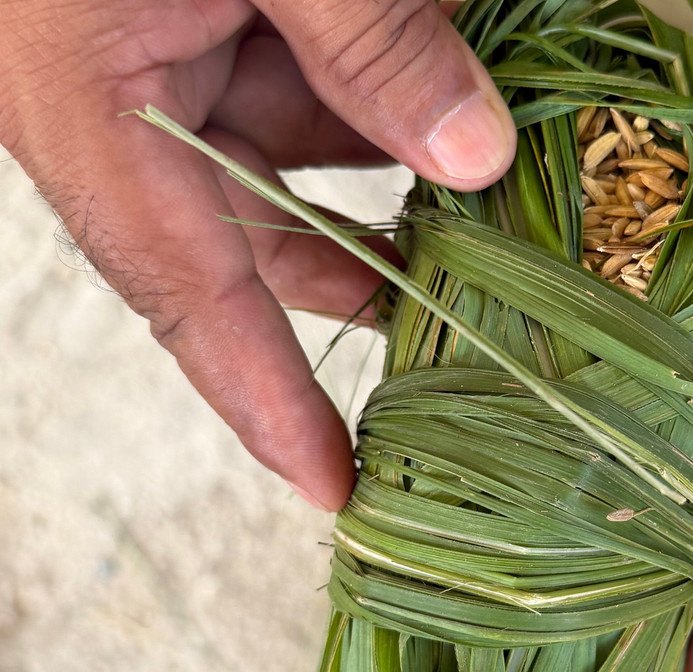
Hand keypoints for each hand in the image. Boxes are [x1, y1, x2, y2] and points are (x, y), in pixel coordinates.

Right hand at [0, 0, 515, 509]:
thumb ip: (370, 44)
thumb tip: (476, 156)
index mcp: (92, 108)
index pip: (189, 298)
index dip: (265, 402)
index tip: (333, 485)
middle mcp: (120, 108)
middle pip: (249, 246)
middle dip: (362, 283)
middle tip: (462, 330)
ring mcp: (162, 65)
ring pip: (284, 171)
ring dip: (382, 188)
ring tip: (480, 216)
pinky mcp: (201, 24)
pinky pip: (294, 97)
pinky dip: (370, 108)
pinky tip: (446, 106)